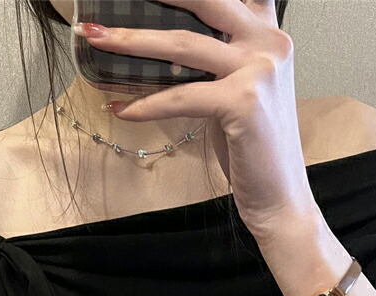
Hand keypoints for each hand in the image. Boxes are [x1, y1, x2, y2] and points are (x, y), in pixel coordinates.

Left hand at [73, 0, 319, 243]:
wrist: (279, 195)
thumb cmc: (252, 146)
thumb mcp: (237, 90)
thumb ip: (215, 59)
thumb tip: (159, 45)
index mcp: (268, 34)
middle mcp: (269, 43)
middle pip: (206, 0)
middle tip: (108, 4)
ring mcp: (259, 70)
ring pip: (184, 45)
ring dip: (132, 41)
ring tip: (96, 40)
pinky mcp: (243, 103)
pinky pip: (181, 97)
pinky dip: (146, 104)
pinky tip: (120, 108)